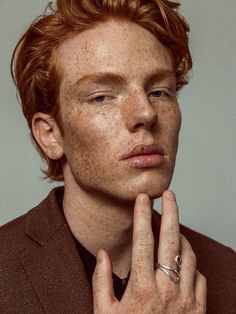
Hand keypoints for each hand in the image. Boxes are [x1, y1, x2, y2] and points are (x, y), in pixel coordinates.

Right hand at [92, 190, 206, 313]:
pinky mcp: (198, 309)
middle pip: (171, 239)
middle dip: (170, 211)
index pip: (143, 240)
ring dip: (181, 235)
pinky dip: (192, 262)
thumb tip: (102, 254)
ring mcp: (186, 298)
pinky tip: (183, 259)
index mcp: (141, 288)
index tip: (143, 198)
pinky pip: (200, 276)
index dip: (143, 215)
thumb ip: (101, 281)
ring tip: (174, 226)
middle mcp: (167, 288)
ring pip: (189, 254)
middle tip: (168, 194)